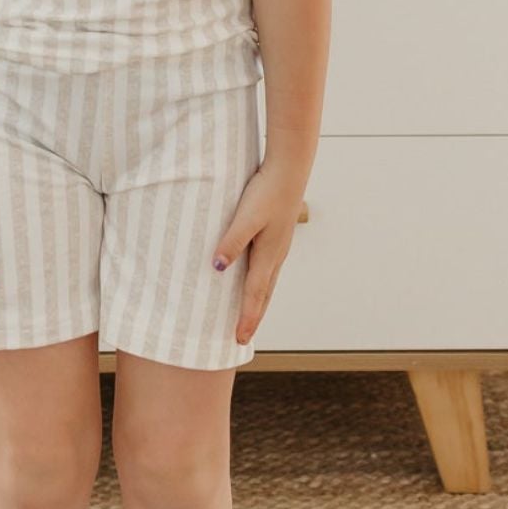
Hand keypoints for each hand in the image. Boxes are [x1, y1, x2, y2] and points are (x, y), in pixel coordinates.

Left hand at [212, 159, 307, 347]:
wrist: (290, 168)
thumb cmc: (267, 191)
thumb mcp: (246, 217)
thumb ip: (231, 242)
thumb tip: (217, 268)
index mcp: (268, 255)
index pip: (254, 296)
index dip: (246, 319)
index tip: (239, 340)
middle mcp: (276, 255)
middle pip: (264, 295)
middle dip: (253, 317)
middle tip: (243, 338)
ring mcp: (279, 245)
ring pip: (267, 282)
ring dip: (258, 301)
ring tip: (250, 316)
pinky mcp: (278, 234)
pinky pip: (268, 268)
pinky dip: (261, 283)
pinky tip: (256, 278)